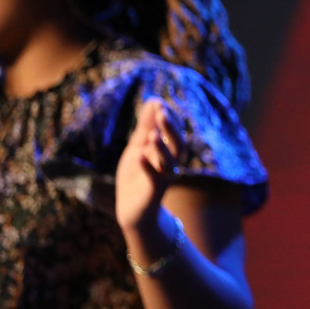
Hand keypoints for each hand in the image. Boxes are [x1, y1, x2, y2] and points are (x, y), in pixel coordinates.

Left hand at [116, 99, 184, 229]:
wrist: (131, 208)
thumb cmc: (137, 174)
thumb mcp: (138, 146)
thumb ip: (146, 125)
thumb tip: (154, 99)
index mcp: (167, 151)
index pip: (173, 131)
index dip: (169, 117)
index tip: (158, 102)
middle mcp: (170, 163)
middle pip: (177, 144)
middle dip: (171, 129)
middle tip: (163, 112)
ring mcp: (164, 177)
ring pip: (169, 162)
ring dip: (162, 147)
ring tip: (152, 134)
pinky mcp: (154, 191)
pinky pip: (155, 179)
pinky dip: (148, 167)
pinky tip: (140, 156)